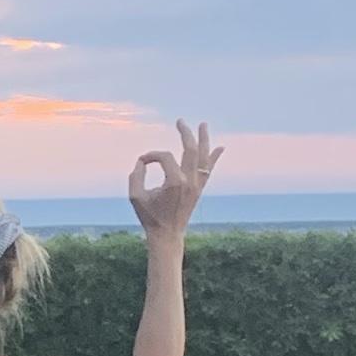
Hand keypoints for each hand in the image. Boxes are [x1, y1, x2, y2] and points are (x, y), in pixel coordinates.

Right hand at [128, 121, 220, 241]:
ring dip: (204, 139)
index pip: (164, 157)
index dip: (151, 156)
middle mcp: (189, 181)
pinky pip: (209, 170)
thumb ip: (135, 175)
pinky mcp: (199, 189)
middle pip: (191, 149)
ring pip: (204, 156)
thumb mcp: (135, 196)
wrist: (167, 234)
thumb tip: (143, 161)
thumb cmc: (150, 216)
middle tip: (180, 121)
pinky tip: (221, 147)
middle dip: (185, 133)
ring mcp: (197, 185)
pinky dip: (215, 158)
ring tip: (203, 124)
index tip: (141, 163)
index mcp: (174, 181)